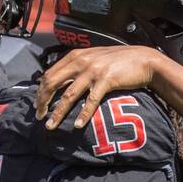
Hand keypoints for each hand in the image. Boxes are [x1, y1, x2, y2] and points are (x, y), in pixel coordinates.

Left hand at [35, 46, 163, 129]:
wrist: (144, 60)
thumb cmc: (120, 61)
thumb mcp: (95, 58)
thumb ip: (78, 66)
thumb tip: (62, 80)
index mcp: (76, 56)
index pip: (50, 73)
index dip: (41, 90)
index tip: (38, 104)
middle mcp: (81, 61)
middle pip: (53, 83)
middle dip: (43, 102)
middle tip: (39, 116)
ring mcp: (93, 71)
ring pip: (68, 95)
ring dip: (58, 112)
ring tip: (50, 126)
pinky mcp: (106, 80)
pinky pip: (91, 101)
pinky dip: (83, 114)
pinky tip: (77, 125)